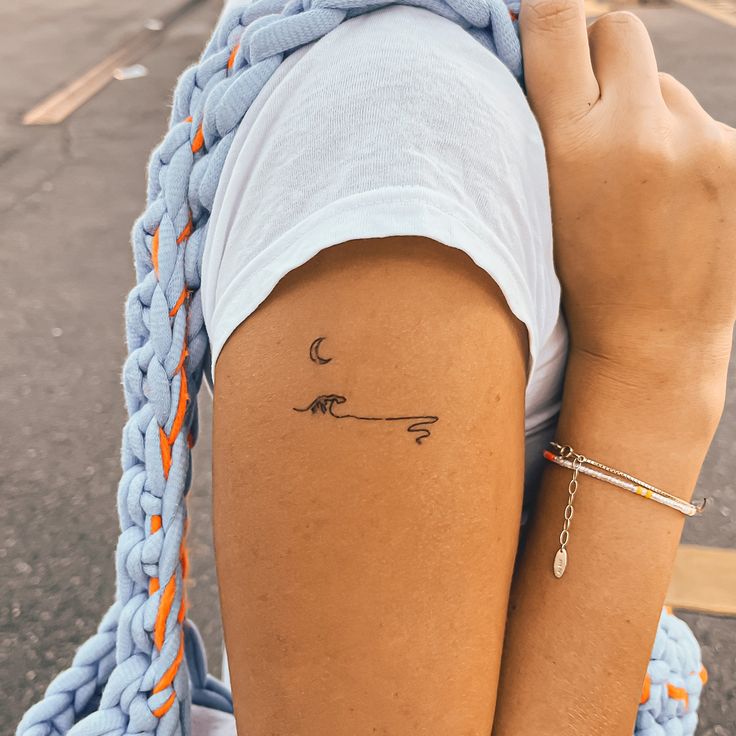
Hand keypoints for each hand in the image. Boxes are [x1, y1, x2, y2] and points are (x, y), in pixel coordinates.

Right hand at [520, 0, 735, 373]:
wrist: (654, 338)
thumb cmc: (582, 273)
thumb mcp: (543, 199)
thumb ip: (549, 120)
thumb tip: (555, 41)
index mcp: (571, 145)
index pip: (558, 21)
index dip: (548, 6)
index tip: (544, 14)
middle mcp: (639, 130)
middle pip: (620, 29)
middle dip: (602, 57)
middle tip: (594, 112)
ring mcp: (702, 141)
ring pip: (664, 82)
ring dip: (648, 111)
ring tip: (640, 180)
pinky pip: (701, 118)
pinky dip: (685, 142)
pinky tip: (676, 194)